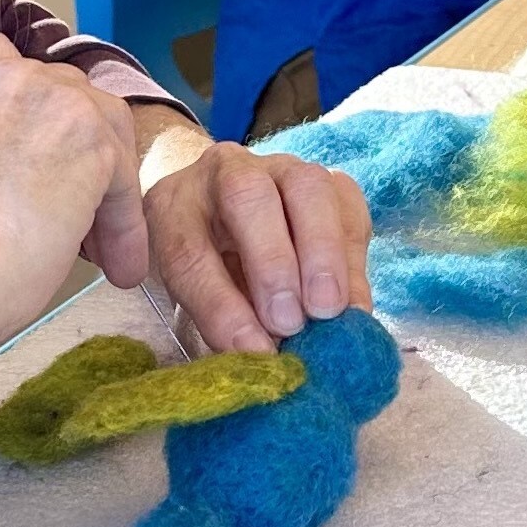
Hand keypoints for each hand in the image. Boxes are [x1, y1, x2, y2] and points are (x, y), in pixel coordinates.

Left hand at [133, 120, 373, 355]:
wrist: (230, 212)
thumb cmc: (207, 262)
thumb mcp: (195, 293)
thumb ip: (220, 317)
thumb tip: (262, 361)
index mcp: (173, 205)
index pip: (188, 249)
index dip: (219, 303)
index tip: (251, 350)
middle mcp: (224, 171)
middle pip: (246, 195)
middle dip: (271, 261)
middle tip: (291, 321)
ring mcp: (279, 166)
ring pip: (306, 186)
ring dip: (323, 252)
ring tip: (331, 310)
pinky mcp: (326, 178)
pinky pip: (348, 203)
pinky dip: (352, 254)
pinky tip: (353, 302)